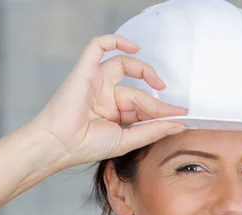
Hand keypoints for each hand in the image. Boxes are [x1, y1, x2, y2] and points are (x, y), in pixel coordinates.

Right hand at [30, 34, 187, 166]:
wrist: (60, 144)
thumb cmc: (85, 146)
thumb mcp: (127, 140)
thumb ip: (152, 131)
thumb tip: (178, 125)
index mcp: (112, 112)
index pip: (141, 105)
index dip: (161, 109)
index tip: (180, 115)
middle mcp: (104, 95)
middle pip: (136, 90)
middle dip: (154, 102)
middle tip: (169, 110)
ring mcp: (95, 81)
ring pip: (124, 67)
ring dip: (144, 71)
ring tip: (158, 83)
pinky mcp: (84, 70)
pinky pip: (98, 46)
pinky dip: (115, 41)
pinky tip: (134, 47)